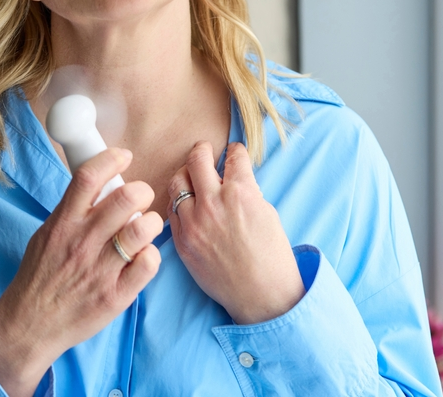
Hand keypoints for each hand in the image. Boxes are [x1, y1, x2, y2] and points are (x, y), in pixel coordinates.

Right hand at [0, 149, 162, 396]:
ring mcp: (100, 269)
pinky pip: (148, 264)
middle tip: (142, 197)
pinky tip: (143, 255)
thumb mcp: (46, 234)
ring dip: (151, 222)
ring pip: (141, 229)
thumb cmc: (40, 277)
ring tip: (146, 227)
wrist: (29, 325)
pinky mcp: (115, 294)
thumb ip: (72, 211)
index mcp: (63, 223)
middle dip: (142, 190)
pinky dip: (152, 255)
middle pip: (125, 198)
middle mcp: (82, 242)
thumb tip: (101, 184)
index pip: (88, 177)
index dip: (111, 159)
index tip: (124, 156)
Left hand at [167, 142, 304, 324]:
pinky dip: (178, 201)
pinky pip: (172, 210)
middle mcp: (214, 202)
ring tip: (191, 175)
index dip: (235, 151)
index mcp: (241, 192)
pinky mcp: (182, 240)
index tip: (233, 151)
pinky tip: (186, 202)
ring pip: (177, 181)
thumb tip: (233, 177)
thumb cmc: (271, 254)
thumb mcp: (266, 212)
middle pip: (197, 159)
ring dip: (186, 174)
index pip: (233, 156)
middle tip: (205, 150)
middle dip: (202, 150)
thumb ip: (246, 191)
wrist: (261, 293)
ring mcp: (194, 222)